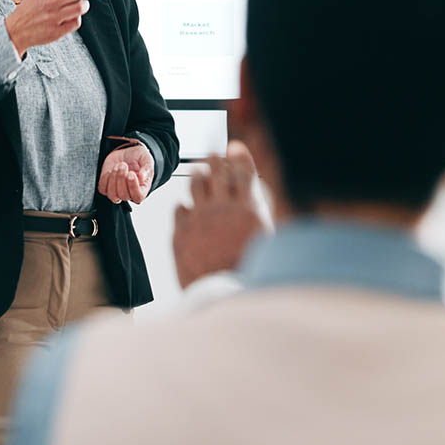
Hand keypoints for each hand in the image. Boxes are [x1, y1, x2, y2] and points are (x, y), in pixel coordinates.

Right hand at [4, 0, 97, 55]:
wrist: (15, 32)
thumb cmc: (29, 10)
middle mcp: (50, 2)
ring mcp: (54, 17)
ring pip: (81, 7)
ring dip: (84, 5)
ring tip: (80, 6)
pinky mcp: (57, 31)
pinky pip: (76, 22)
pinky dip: (76, 19)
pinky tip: (70, 18)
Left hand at [98, 144, 153, 203]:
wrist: (126, 152)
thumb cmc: (138, 158)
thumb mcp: (146, 159)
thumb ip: (147, 168)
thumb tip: (142, 177)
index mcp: (142, 188)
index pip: (138, 197)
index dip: (134, 187)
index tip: (131, 173)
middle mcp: (129, 192)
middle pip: (124, 196)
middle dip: (122, 179)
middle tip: (123, 165)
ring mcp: (117, 191)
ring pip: (113, 195)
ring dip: (113, 180)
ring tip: (117, 166)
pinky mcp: (106, 187)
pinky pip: (103, 189)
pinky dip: (105, 180)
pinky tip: (110, 170)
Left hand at [173, 141, 268, 288]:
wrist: (224, 297)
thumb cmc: (249, 273)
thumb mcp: (266, 242)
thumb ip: (259, 217)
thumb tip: (256, 200)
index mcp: (248, 210)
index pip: (243, 170)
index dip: (239, 155)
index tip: (235, 146)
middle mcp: (223, 209)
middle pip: (216, 170)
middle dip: (214, 158)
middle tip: (212, 154)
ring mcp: (199, 219)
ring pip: (195, 183)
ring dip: (198, 176)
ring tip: (200, 174)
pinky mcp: (181, 233)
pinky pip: (179, 208)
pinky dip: (184, 206)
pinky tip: (188, 209)